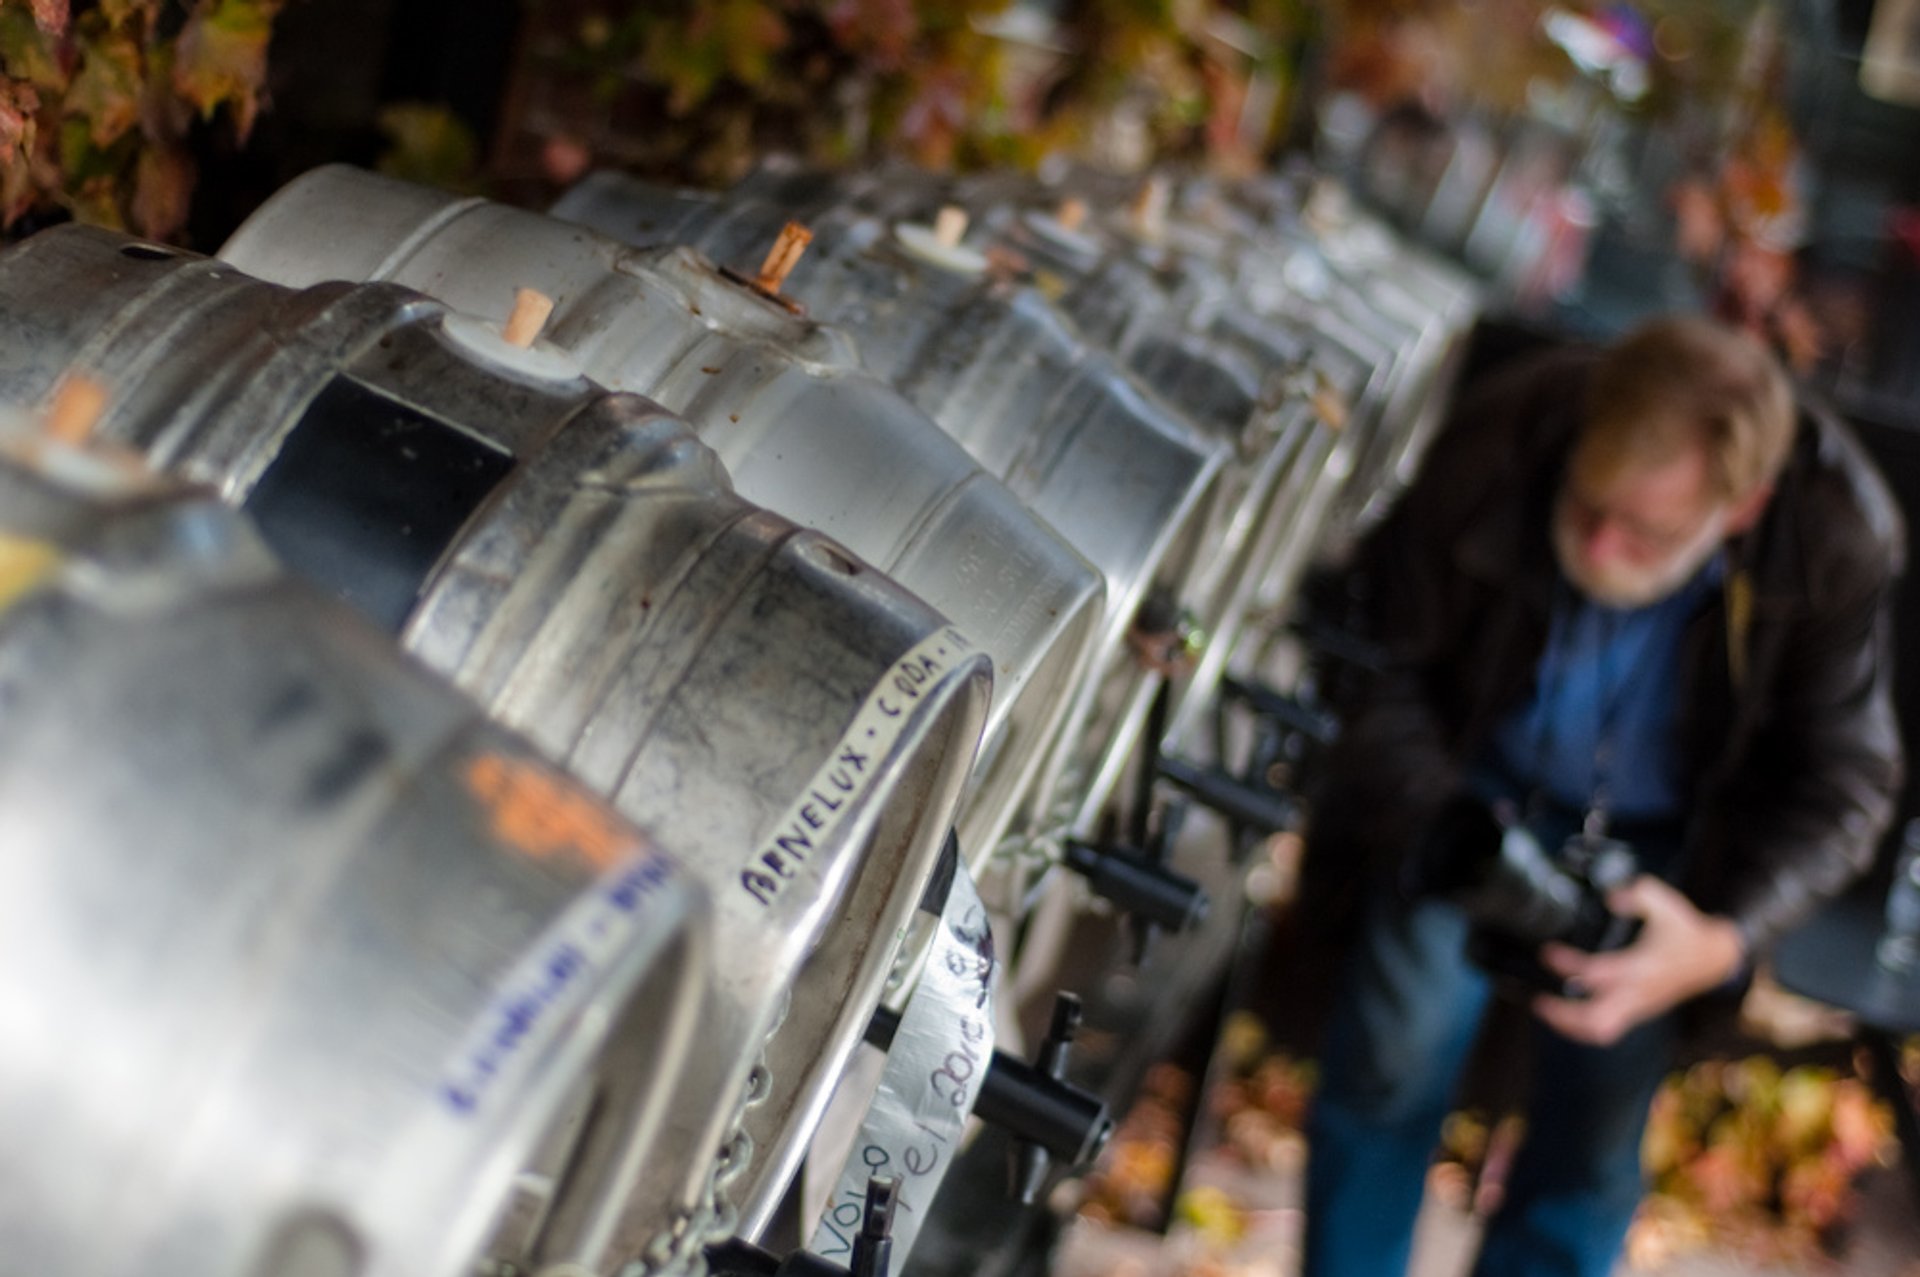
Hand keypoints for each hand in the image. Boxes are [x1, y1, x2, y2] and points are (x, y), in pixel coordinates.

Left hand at [1532, 875, 1745, 1046]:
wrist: (1713, 957)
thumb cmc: (1684, 930)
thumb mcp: (1664, 901)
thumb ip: (1637, 894)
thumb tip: (1611, 897)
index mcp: (1644, 966)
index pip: (1600, 973)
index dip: (1570, 965)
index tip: (1548, 953)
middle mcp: (1640, 992)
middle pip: (1597, 1018)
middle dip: (1564, 1014)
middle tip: (1539, 1000)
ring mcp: (1640, 1006)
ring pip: (1602, 1030)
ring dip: (1570, 1025)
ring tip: (1545, 1009)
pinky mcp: (1638, 1012)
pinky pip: (1608, 1029)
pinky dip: (1583, 1027)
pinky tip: (1564, 1014)